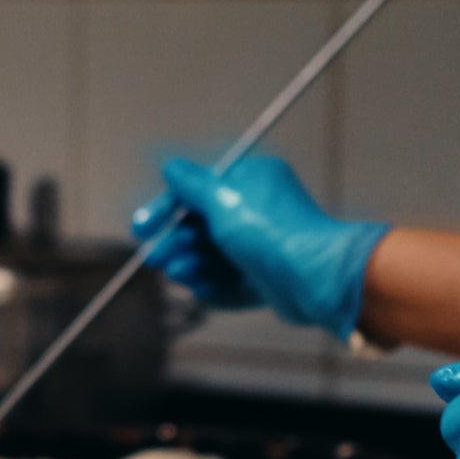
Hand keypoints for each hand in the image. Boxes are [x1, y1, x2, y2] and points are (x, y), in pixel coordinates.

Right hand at [131, 156, 389, 337]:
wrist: (316, 277)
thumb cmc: (272, 231)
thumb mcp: (222, 198)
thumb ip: (192, 184)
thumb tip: (173, 168)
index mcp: (250, 182)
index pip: (197, 190)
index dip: (166, 208)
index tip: (143, 228)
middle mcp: (256, 211)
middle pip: (202, 227)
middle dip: (176, 243)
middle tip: (156, 258)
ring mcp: (262, 246)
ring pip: (214, 257)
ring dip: (192, 266)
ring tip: (180, 274)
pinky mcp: (267, 279)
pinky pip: (231, 283)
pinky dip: (215, 288)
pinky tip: (202, 291)